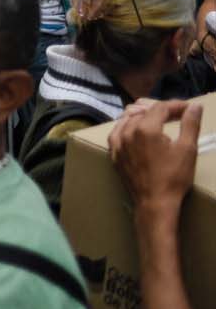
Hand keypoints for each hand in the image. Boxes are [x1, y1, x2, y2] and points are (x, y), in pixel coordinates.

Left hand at [110, 99, 202, 217]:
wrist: (155, 202)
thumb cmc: (174, 177)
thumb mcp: (187, 149)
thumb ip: (190, 124)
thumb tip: (194, 107)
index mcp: (145, 128)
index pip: (160, 108)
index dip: (176, 105)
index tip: (188, 108)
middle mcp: (127, 131)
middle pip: (144, 111)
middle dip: (161, 109)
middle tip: (177, 114)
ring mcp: (117, 143)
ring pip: (128, 118)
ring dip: (144, 115)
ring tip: (158, 118)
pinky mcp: (113, 153)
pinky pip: (117, 131)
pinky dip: (127, 126)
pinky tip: (136, 129)